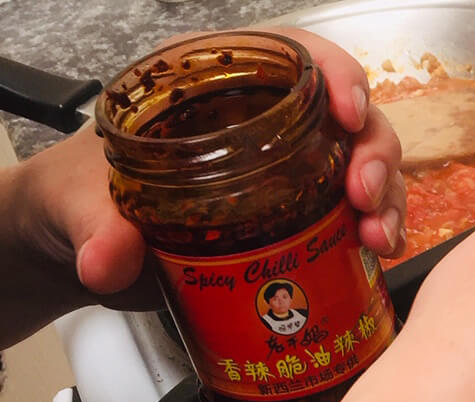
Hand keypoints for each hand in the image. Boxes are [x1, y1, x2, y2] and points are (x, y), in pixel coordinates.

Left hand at [1, 27, 403, 340]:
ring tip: (376, 238)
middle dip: (372, 153)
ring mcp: (293, 174)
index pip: (296, 57)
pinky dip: (379, 233)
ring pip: (364, 169)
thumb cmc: (82, 193)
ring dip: (386, 199)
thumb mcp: (78, 199)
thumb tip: (108, 261)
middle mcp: (268, 124)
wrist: (81, 243)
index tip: (346, 109)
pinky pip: (359, 217)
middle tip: (362, 196)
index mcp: (219, 85)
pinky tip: (376, 254)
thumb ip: (95, 226)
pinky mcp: (303, 221)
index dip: (335, 74)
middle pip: (349, 119)